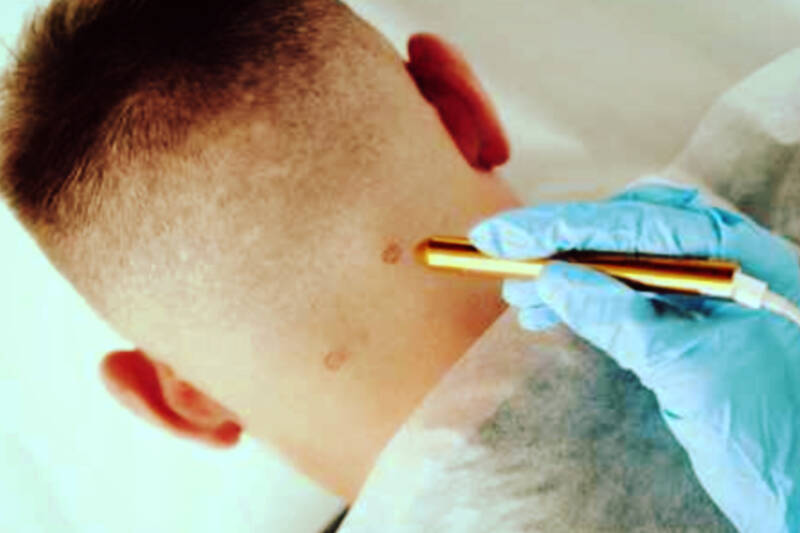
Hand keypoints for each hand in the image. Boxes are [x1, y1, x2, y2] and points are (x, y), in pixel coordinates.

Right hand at [469, 180, 799, 531]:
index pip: (633, 222)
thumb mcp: (690, 369)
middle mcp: (722, 262)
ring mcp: (706, 294)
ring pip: (620, 264)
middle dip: (558, 240)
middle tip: (497, 251)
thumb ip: (622, 318)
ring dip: (564, 273)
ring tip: (516, 291)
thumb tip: (555, 279)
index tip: (499, 235)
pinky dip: (584, 301)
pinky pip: (626, 297)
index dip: (558, 226)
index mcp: (737, 254)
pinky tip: (552, 310)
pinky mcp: (690, 326)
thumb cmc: (776, 431)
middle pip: (624, 230)